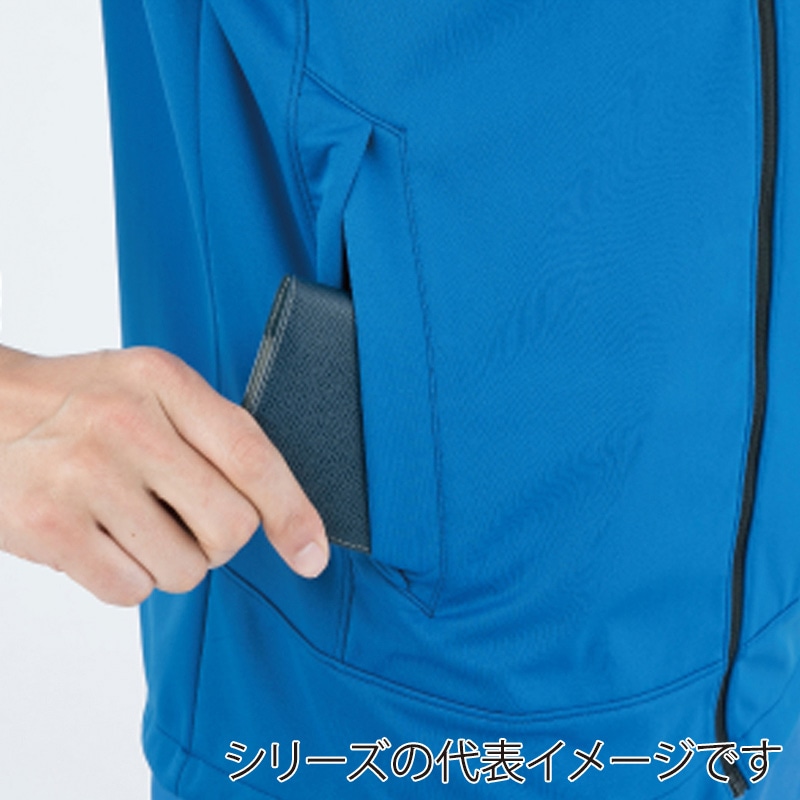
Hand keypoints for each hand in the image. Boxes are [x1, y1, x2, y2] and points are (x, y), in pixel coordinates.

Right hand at [0, 345, 327, 604]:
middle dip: (217, 541)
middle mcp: (128, 423)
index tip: (312, 554)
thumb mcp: (147, 389)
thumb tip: (278, 509)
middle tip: (181, 518)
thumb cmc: (77, 405)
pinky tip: (97, 540)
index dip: (293, 511)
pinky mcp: (48, 527)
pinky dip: (124, 578)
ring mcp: (85, 474)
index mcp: (164, 382)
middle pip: (230, 527)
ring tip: (129, 523)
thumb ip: (211, 434)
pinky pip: (130, 590)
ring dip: (167, 562)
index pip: (253, 455)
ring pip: (184, 570)